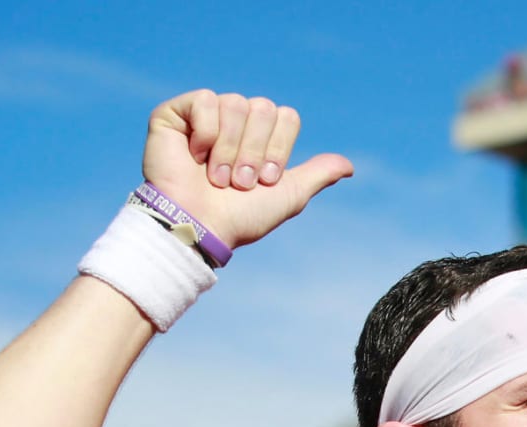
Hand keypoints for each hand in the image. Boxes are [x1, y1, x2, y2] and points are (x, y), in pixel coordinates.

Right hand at [142, 89, 353, 249]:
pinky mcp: (177, 112)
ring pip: (236, 104)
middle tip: (238, 182)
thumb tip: (349, 167)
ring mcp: (206, 114)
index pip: (287, 116)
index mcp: (261, 136)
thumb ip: (317, 175)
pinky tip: (194, 157)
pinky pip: (205, 100)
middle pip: (264, 108)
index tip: (263, 181)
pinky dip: (206, 134)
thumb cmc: (242, 217)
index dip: (278, 150)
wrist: (201, 227)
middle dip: (255, 152)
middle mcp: (236, 121)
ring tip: (216, 177)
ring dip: (230, 150)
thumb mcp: (289, 196)